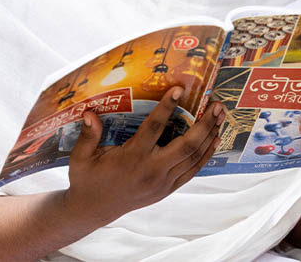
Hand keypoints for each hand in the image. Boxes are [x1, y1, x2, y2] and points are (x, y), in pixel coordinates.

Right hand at [63, 86, 223, 228]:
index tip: (180, 90)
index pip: (154, 128)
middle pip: (186, 145)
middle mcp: (151, 170)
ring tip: (220, 115)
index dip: (167, 107)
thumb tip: (89, 112)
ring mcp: (162, 182)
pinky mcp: (167, 189)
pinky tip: (215, 139)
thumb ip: (87, 135)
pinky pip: (192, 171)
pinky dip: (206, 155)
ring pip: (193, 158)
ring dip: (210, 135)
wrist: (92, 210)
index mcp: (132, 158)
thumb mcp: (80, 157)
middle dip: (204, 123)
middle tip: (216, 104)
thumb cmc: (87, 179)